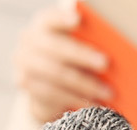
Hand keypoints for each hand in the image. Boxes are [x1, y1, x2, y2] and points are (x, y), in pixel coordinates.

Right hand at [14, 5, 112, 123]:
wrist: (46, 82)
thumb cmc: (70, 58)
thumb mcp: (77, 46)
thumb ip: (86, 42)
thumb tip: (112, 49)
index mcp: (43, 24)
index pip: (51, 19)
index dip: (63, 19)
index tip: (78, 19)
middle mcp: (29, 41)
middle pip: (56, 48)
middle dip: (82, 56)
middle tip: (105, 63)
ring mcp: (24, 63)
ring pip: (56, 74)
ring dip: (84, 85)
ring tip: (106, 92)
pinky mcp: (26, 84)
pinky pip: (53, 94)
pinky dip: (75, 99)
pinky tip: (93, 103)